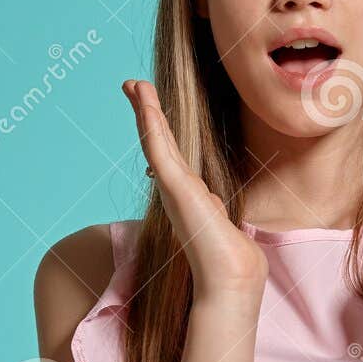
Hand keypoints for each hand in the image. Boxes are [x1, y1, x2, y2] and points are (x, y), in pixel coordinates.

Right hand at [124, 79, 267, 301]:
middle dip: (146, 112)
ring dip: (146, 110)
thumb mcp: (222, 224)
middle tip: (132, 85)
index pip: (170, 155)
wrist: (230, 277)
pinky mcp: (174, 187)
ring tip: (135, 84)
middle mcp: (175, 190)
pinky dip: (151, 123)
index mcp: (187, 196)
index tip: (150, 108)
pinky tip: (146, 103)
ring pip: (155, 140)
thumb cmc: (230, 260)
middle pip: (158, 142)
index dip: (158, 130)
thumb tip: (210, 202)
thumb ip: (213, 210)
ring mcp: (173, 188)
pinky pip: (159, 148)